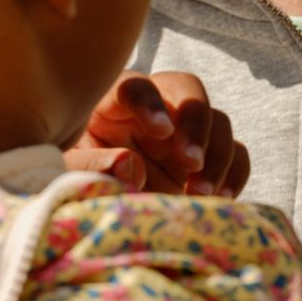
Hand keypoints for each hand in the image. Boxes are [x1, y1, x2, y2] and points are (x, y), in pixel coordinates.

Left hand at [65, 72, 251, 197]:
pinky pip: (236, 155)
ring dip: (217, 155)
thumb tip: (130, 166)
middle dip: (196, 124)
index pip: (134, 86)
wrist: (93, 214)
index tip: (161, 132)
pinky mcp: (205, 161)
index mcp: (111, 102)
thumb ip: (89, 166)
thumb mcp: (65, 173)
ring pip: (218, 120)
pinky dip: (235, 174)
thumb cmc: (69, 181)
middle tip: (191, 164)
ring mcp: (183, 134)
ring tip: (200, 194)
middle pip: (188, 89)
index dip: (150, 104)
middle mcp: (154, 109)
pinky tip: (220, 200)